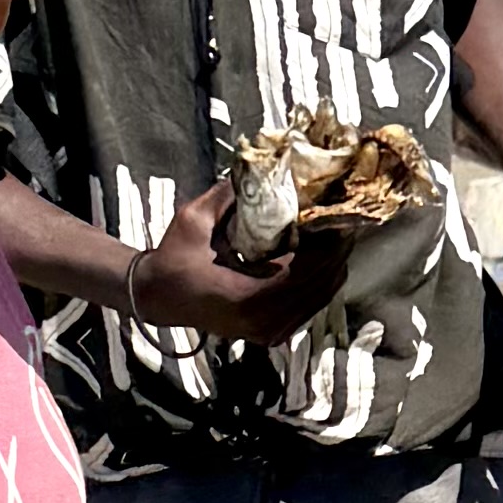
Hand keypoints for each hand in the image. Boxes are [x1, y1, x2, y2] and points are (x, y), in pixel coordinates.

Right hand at [135, 174, 351, 339]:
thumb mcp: (194, 221)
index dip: (328, 246)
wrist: (158, 297)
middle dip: (336, 252)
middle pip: (321, 285)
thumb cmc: (174, 259)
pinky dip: (319, 281)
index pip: (306, 273)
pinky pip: (309, 306)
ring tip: (335, 234)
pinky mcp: (271, 333)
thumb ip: (227, 196)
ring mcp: (269, 333)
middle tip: (344, 220)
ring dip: (331, 265)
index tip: (338, 218)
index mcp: (248, 299)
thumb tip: (260, 169)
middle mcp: (264, 323)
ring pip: (320, 298)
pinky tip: (320, 256)